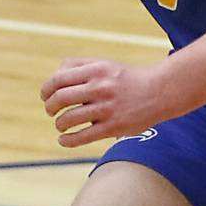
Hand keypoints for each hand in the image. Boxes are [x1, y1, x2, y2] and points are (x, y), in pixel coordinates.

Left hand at [41, 57, 170, 147]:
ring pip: (69, 118)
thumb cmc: (127, 79)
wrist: (160, 92)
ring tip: (61, 125)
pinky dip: (68, 140)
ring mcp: (107, 108)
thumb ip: (78, 66)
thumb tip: (53, 79)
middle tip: (51, 111)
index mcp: (96, 70)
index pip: (58, 79)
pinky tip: (64, 140)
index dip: (46, 89)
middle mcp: (100, 87)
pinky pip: (83, 136)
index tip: (45, 96)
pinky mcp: (113, 127)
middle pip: (60, 98)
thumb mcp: (105, 64)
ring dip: (59, 124)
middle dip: (50, 107)